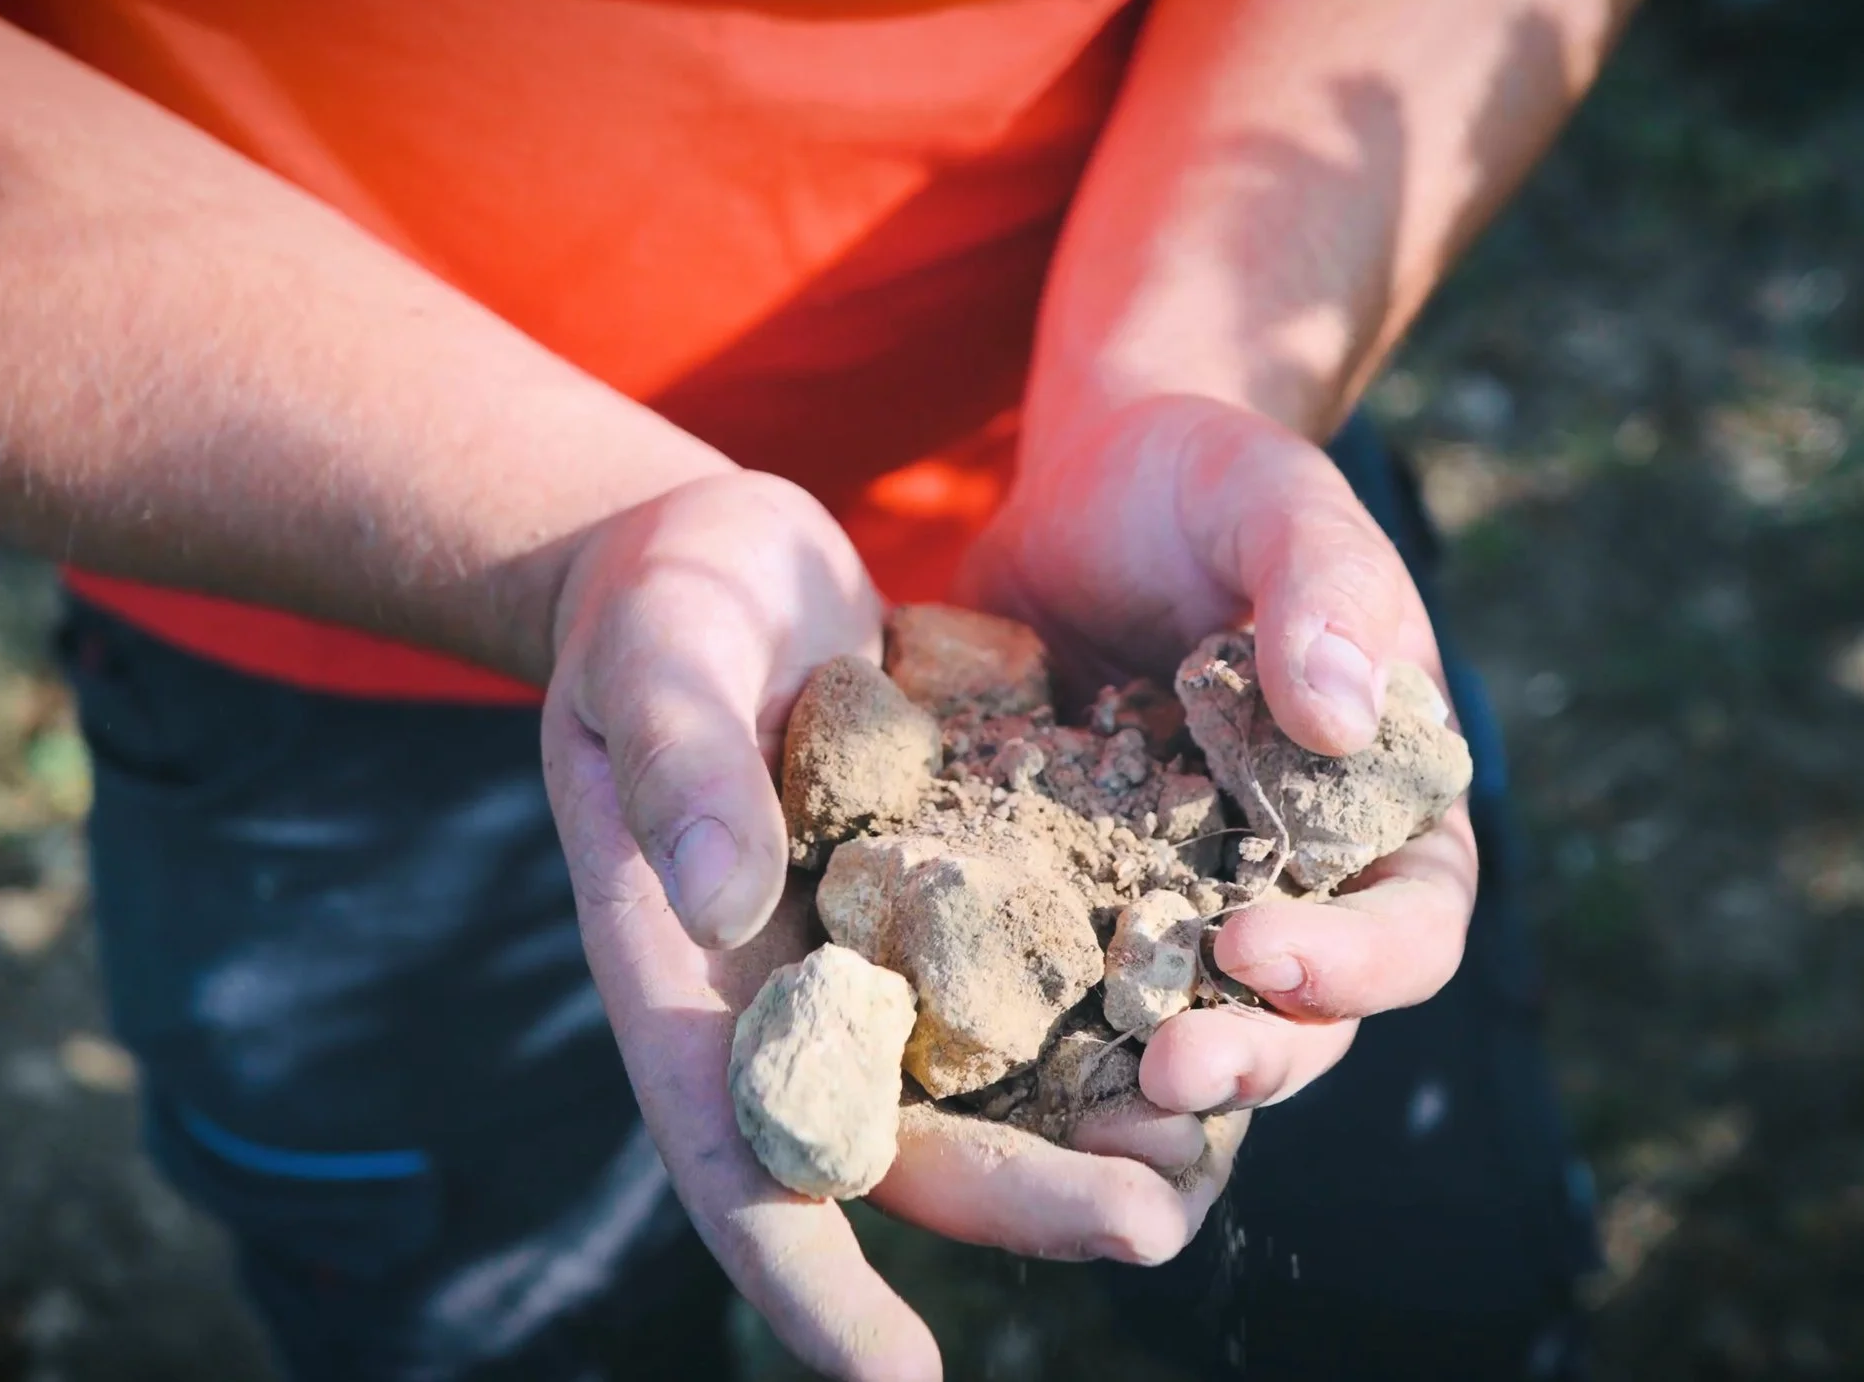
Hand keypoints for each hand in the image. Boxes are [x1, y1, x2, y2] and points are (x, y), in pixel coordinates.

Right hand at [538, 471, 1235, 1381]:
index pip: (735, 1152)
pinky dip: (1109, 1025)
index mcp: (686, 977)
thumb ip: (683, 770)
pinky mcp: (953, 897)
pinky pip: (1035, 987)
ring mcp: (878, 955)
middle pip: (897, 1145)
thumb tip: (727, 900)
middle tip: (1145, 1229)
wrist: (716, 562)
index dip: (807, 1276)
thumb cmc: (659, 610)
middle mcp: (791, 995)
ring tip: (1206, 1166)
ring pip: (986, 1088)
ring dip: (1087, 1139)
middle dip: (1018, 1206)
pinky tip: (1208, 1036)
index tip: (895, 1377)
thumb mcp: (654, 658)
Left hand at [962, 394, 1479, 1116]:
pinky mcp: (1074, 899)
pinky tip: (979, 1058)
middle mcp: (1295, 879)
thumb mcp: (1272, 498)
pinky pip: (1067, 988)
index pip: (1411, 922)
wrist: (1080, 482)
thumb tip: (1340, 717)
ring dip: (1150, 1080)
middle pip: (1304, 1015)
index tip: (1256, 945)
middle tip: (1169, 1066)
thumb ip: (1320, 588)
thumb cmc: (1208, 480)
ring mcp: (1179, 901)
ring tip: (1088, 1106)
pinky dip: (1039, 1034)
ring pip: (1190, 1027)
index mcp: (1386, 806)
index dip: (1354, 961)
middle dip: (1249, 1054)